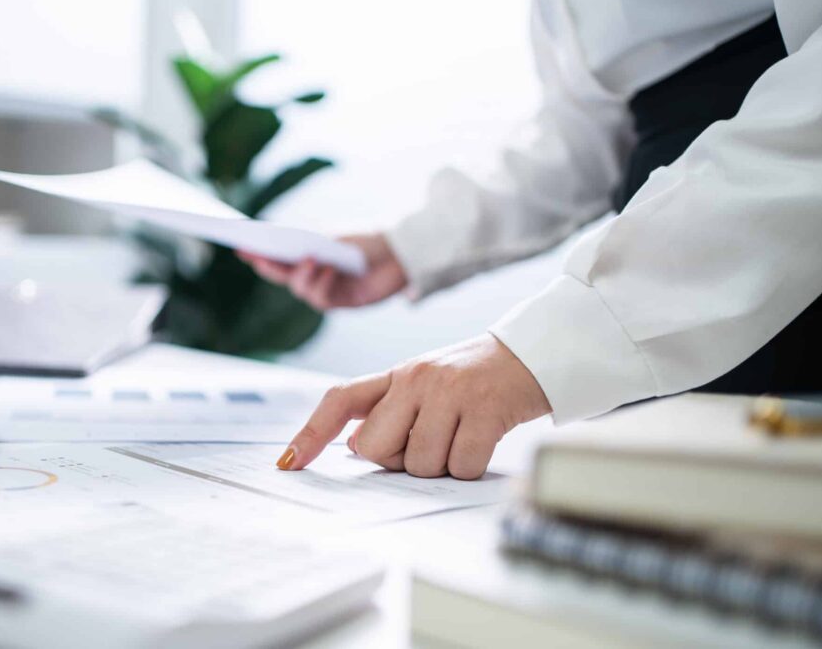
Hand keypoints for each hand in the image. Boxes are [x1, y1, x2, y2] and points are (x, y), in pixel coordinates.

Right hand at [237, 233, 407, 309]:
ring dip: (303, 275)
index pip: (278, 256)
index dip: (258, 254)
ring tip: (312, 259)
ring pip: (301, 289)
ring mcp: (327, 289)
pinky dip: (323, 283)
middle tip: (260, 258)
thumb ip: (311, 244)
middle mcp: (314, 273)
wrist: (402, 252)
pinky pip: (322, 298)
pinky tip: (329, 269)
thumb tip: (283, 249)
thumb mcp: (336, 236)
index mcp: (308, 254)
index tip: (240, 247)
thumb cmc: (369, 239)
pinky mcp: (342, 302)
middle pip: (282, 275)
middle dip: (269, 267)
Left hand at [275, 334, 550, 478]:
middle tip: (430, 440)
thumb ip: (389, 411)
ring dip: (440, 464)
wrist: (533, 355)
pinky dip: (471, 466)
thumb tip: (356, 448)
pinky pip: (460, 466)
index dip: (310, 433)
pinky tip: (482, 440)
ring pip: (418, 464)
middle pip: (374, 449)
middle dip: (398, 459)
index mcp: (396, 374)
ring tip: (461, 435)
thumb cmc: (474, 380)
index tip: (288, 463)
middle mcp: (416, 379)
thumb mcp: (426, 385)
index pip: (340, 400)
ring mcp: (450, 393)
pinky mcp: (485, 412)